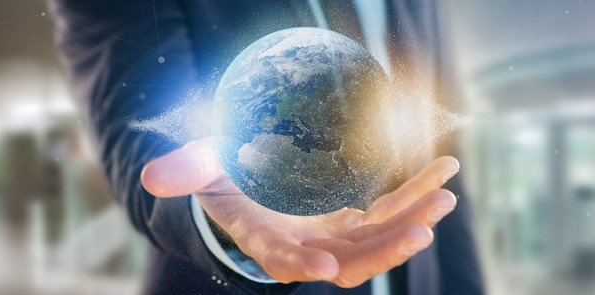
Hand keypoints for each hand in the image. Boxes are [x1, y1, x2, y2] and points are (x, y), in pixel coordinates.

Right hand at [141, 137, 458, 287]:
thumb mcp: (203, 167)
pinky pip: (389, 212)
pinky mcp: (352, 217)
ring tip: (445, 199)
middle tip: (420, 232)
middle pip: (347, 259)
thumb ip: (184, 170)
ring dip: (412, 222)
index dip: (298, 263)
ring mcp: (332, 233)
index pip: (280, 259)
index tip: (323, 265)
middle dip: (383, 249)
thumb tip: (150, 177)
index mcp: (264, 237)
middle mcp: (303, 244)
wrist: (250, 188)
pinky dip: (415, 198)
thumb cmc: (224, 178)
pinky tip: (442, 177)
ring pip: (377, 238)